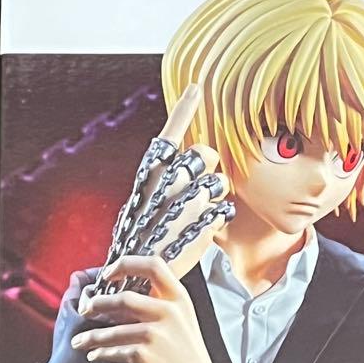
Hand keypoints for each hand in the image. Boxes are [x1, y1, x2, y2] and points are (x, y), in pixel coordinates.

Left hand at [71, 255, 251, 362]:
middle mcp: (169, 312)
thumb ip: (161, 301)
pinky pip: (113, 351)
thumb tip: (119, 295)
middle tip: (85, 310)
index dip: (125, 264)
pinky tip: (94, 355)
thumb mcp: (183, 318)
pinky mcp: (145, 355)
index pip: (152, 265)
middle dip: (97, 304)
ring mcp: (156, 334)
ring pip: (112, 330)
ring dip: (91, 336)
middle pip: (123, 298)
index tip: (107, 275)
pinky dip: (100, 353)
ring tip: (79, 341)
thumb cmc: (186, 352)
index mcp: (179, 297)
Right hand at [97, 83, 235, 294]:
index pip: (171, 133)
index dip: (184, 110)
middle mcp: (171, 180)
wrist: (139, 273)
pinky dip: (218, 218)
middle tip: (196, 189)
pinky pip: (225, 209)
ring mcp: (190, 200)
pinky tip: (202, 229)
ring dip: (216, 196)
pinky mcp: (207, 222)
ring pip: (221, 183)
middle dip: (208, 168)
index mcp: (151, 172)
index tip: (196, 89)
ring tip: (196, 214)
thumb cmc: (141, 235)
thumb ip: (164, 176)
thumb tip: (189, 157)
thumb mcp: (143, 199)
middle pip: (207, 154)